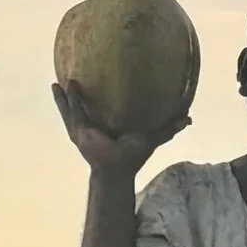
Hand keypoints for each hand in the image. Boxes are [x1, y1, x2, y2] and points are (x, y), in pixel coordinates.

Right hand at [50, 79, 185, 174]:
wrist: (117, 170)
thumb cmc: (133, 156)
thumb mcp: (152, 137)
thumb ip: (168, 128)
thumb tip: (188, 118)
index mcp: (111, 125)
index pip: (108, 107)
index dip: (107, 94)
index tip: (107, 79)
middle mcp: (97, 126)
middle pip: (88, 106)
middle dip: (83, 95)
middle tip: (78, 76)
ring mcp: (85, 128)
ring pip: (75, 108)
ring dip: (69, 95)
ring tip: (65, 79)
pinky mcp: (78, 130)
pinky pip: (70, 111)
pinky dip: (64, 100)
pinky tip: (58, 86)